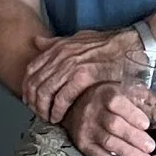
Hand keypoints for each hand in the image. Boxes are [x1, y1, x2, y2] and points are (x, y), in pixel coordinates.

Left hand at [24, 25, 144, 125]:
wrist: (129, 46)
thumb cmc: (106, 44)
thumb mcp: (78, 38)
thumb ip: (56, 42)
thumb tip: (36, 41)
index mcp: (57, 48)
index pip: (31, 70)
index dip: (26, 87)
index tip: (29, 100)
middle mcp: (61, 55)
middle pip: (35, 83)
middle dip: (33, 102)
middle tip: (37, 113)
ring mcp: (71, 66)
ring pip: (45, 92)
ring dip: (43, 109)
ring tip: (47, 117)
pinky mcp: (83, 76)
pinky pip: (62, 98)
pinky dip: (58, 110)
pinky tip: (59, 117)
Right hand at [60, 79, 155, 155]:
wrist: (74, 106)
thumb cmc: (103, 98)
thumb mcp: (121, 88)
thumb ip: (141, 95)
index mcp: (105, 94)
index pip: (117, 103)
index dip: (132, 115)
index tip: (146, 124)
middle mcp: (94, 112)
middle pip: (114, 126)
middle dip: (134, 138)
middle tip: (150, 147)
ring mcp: (88, 130)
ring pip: (109, 143)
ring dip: (129, 154)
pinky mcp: (84, 145)